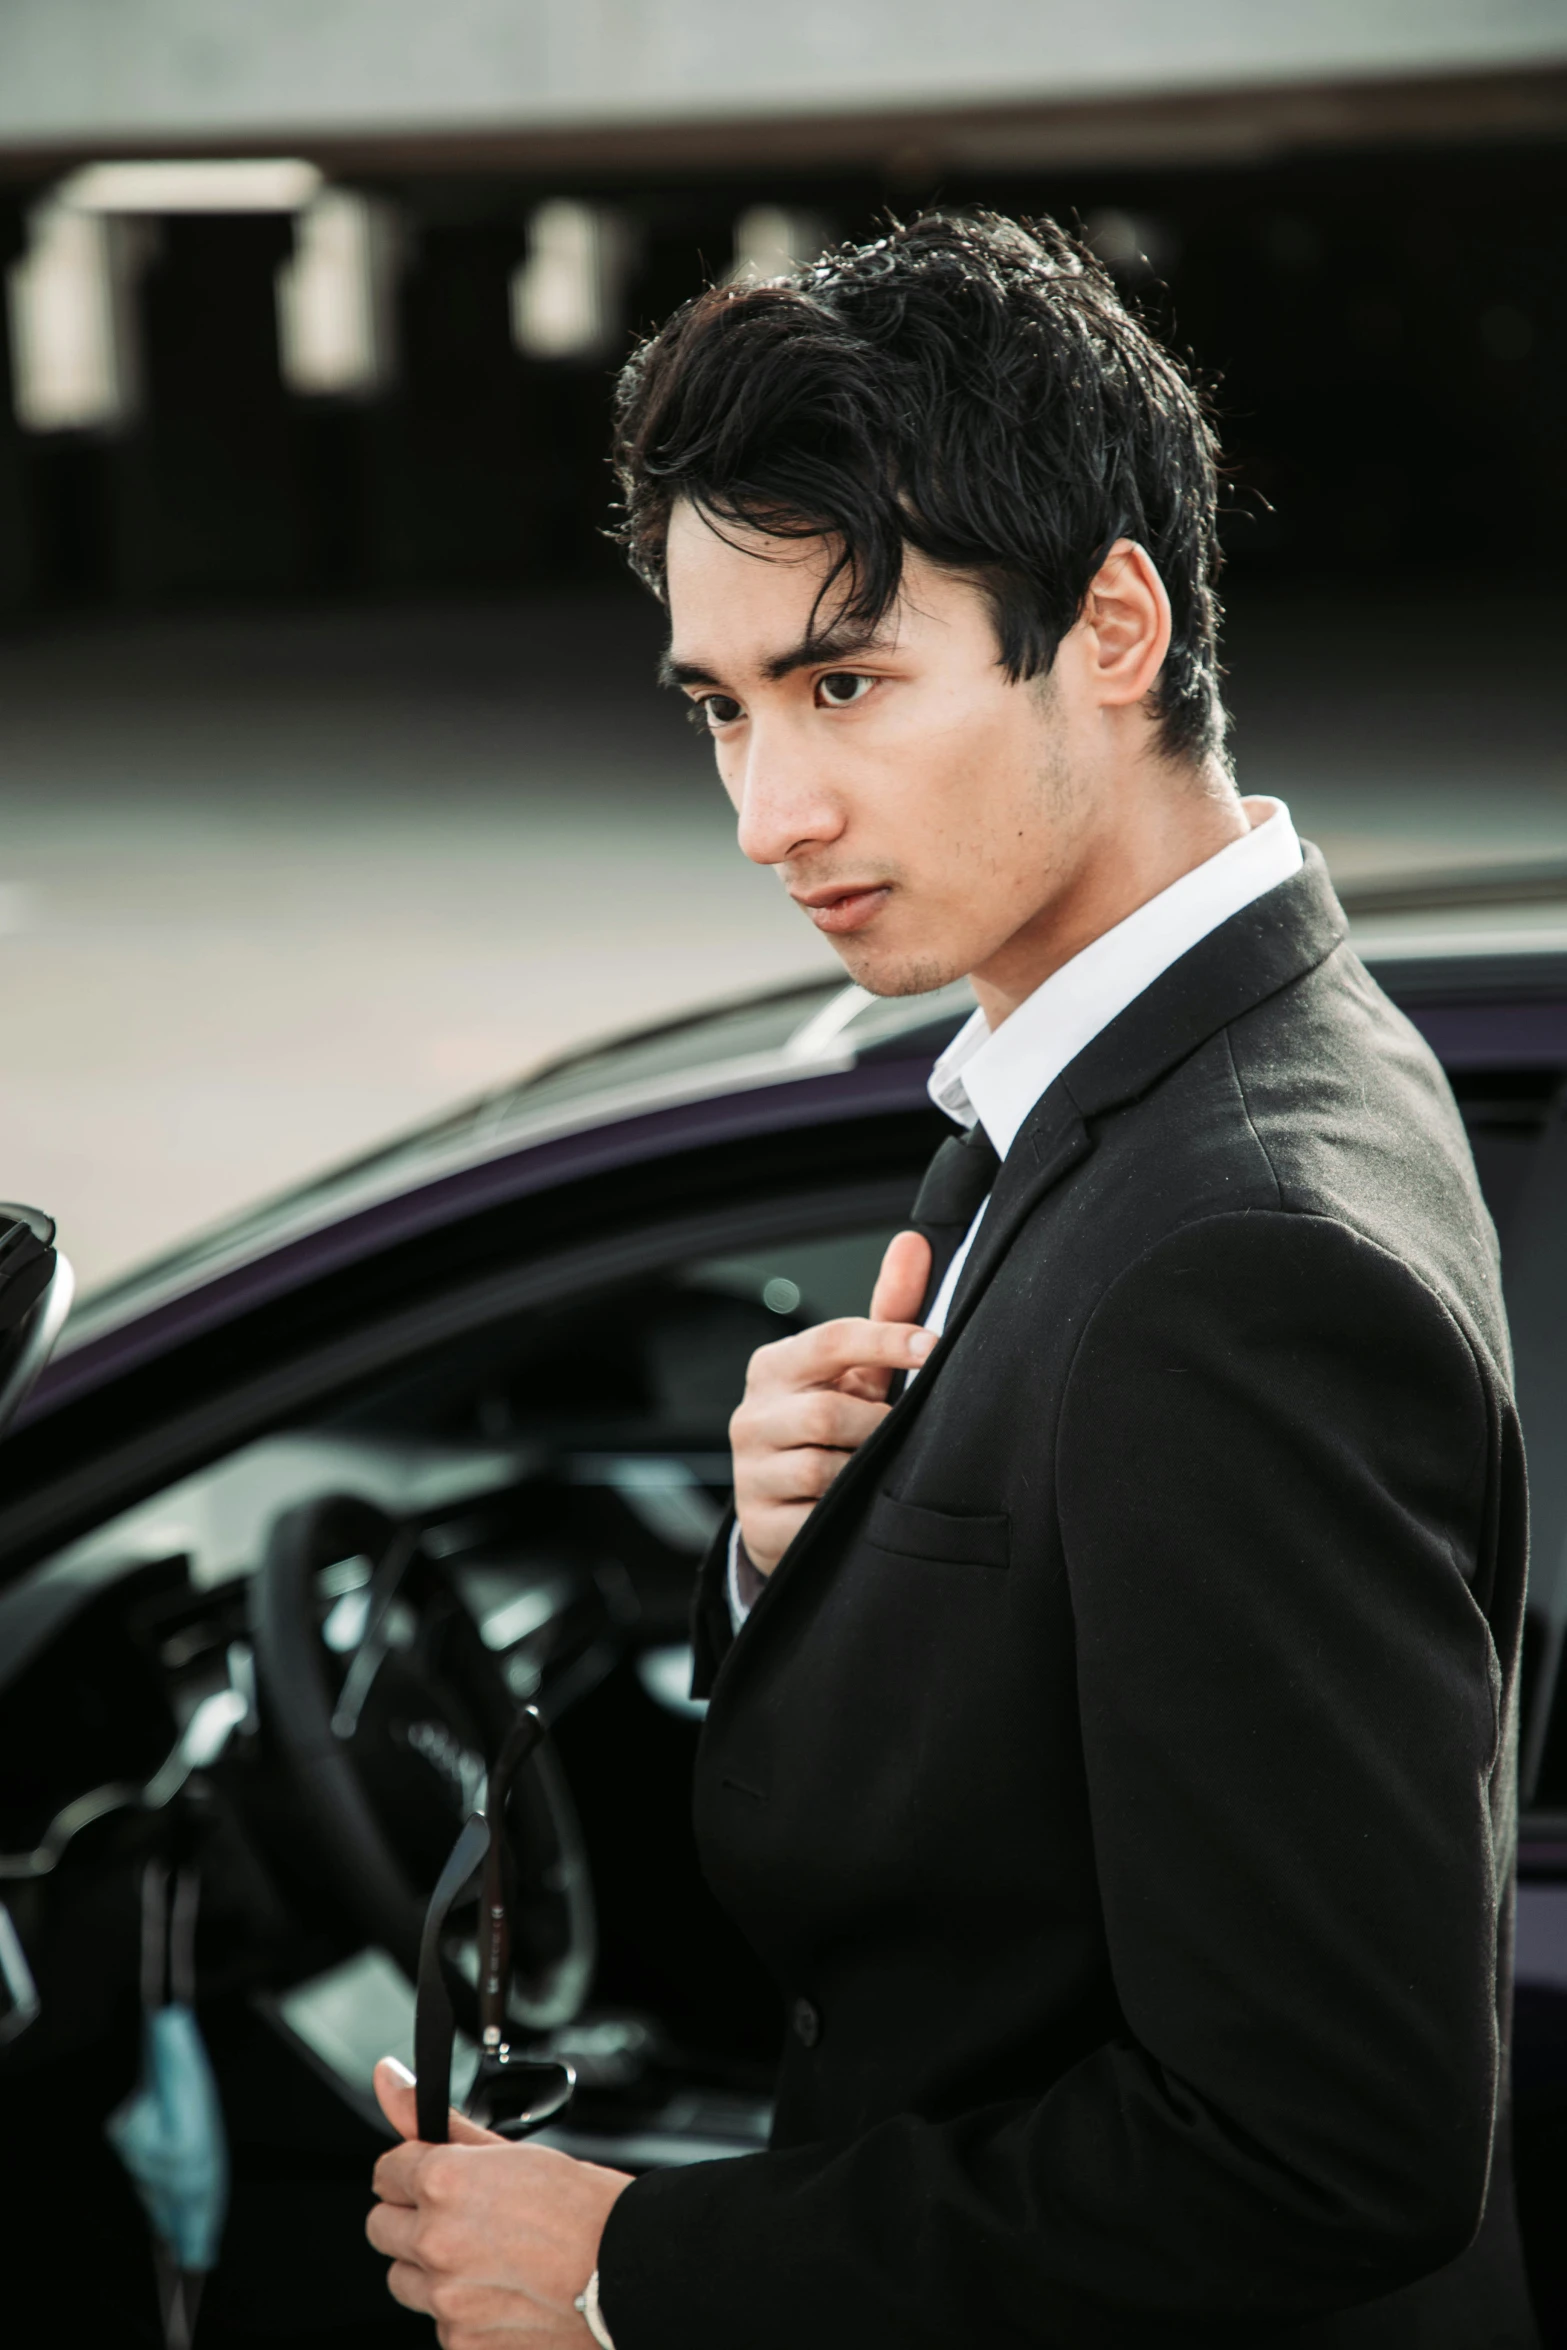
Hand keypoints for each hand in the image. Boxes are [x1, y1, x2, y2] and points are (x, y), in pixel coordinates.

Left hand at [367, 2057, 631, 2347]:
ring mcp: (447, 2300)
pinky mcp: (463, 2343)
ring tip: (488, 2257)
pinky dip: (462, 2309)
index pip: (386, 2172)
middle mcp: (436, 2243)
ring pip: (404, 2280)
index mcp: (443, 2184)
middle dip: (412, 2219)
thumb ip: (439, 2121)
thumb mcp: (511, 2151)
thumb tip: (388, 2079)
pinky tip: (504, 2291)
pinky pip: (439, 2323)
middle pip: (382, 2229)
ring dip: (431, 2268)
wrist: (631, 2273)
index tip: (434, 2177)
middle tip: (462, 2217)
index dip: (412, 2170)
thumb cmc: (583, 2208)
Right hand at [730, 1228, 934, 1572]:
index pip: (830, 1340)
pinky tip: (855, 1509)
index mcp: (775, 1367)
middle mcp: (752, 1416)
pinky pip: (814, 1518)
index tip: (932, 1348)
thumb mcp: (858, 1370)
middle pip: (826, 1412)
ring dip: (863, 1472)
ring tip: (875, 1471)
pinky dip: (846, 1514)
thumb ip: (888, 1310)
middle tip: (897, 1435)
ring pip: (821, 1468)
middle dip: (875, 1426)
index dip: (886, 1340)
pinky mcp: (760, 1525)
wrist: (784, 1504)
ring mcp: (750, 1473)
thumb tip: (914, 1242)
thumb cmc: (829, 1424)